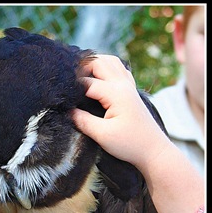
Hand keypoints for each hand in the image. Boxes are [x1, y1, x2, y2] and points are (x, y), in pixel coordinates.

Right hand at [72, 55, 169, 171]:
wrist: (153, 150)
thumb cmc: (129, 144)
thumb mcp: (103, 135)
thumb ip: (83, 121)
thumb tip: (67, 110)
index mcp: (116, 93)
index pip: (87, 82)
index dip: (71, 87)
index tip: (58, 95)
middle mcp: (123, 84)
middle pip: (99, 62)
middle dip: (81, 67)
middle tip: (66, 81)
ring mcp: (129, 86)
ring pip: (110, 61)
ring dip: (94, 64)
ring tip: (79, 76)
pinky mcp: (131, 91)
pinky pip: (119, 69)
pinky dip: (107, 68)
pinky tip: (99, 78)